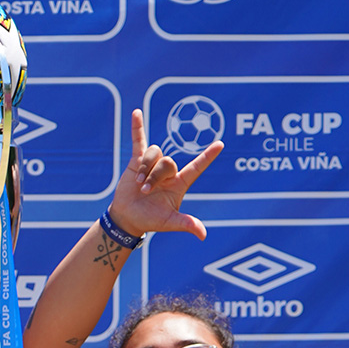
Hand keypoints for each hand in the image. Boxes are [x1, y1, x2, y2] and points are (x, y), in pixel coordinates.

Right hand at [108, 109, 221, 243]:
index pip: (197, 167)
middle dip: (155, 177)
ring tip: (137, 185)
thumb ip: (186, 223)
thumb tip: (203, 234)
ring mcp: (154, 164)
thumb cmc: (150, 220)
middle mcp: (169, 171)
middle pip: (168, 162)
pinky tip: (136, 113)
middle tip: (145, 191)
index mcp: (179, 183)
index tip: (220, 144)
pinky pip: (139, 141)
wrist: (128, 218)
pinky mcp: (137, 161)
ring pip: (154, 155)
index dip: (208, 156)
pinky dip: (137, 127)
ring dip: (145, 170)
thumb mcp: (169, 222)